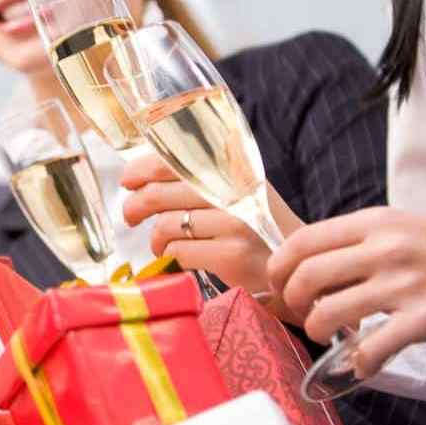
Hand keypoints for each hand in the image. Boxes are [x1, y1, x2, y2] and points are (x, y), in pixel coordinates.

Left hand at [120, 153, 304, 319]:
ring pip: (166, 225)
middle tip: (131, 215)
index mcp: (234, 169)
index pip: (174, 160)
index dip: (142, 169)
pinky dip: (171, 256)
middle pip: (160, 193)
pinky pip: (179, 251)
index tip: (128, 180)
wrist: (297, 264)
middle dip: (136, 206)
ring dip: (155, 237)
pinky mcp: (232, 254)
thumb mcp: (238, 191)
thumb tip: (145, 173)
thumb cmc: (257, 228)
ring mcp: (235, 223)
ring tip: (160, 243)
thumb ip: (202, 178)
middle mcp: (235, 191)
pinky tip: (178, 257)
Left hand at [266, 207, 425, 378]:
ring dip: (318, 331)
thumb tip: (307, 268)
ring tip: (329, 335)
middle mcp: (385, 250)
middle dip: (292, 302)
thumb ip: (356, 244)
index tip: (278, 285)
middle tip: (302, 313)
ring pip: (330, 313)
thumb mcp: (399, 229)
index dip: (279, 267)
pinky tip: (363, 364)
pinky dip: (360, 362)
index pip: (303, 241)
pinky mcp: (425, 318)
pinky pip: (374, 348)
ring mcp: (405, 284)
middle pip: (307, 277)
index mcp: (374, 224)